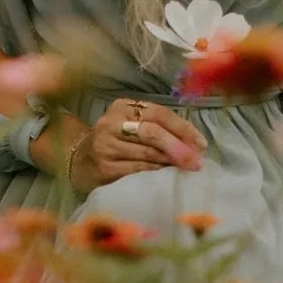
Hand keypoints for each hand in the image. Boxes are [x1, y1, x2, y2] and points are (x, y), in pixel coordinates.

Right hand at [86, 98, 204, 182]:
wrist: (81, 161)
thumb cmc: (117, 142)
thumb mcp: (133, 126)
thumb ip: (160, 128)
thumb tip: (195, 144)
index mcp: (122, 107)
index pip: (159, 113)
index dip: (183, 128)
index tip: (201, 144)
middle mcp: (111, 123)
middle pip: (152, 132)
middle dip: (178, 147)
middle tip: (197, 162)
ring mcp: (105, 145)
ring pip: (146, 153)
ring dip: (170, 162)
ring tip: (185, 168)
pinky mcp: (104, 167)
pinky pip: (137, 170)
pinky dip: (155, 172)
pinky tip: (165, 176)